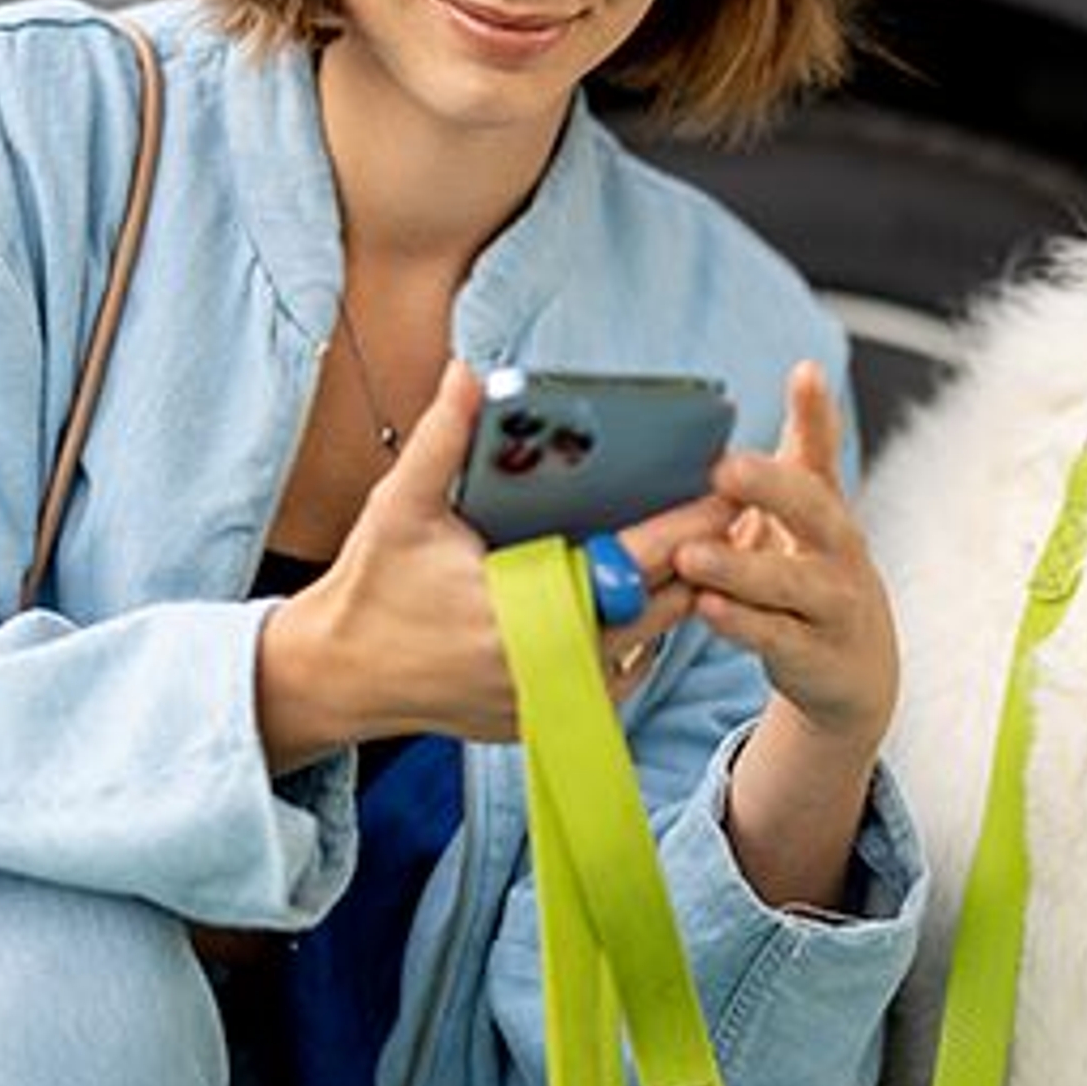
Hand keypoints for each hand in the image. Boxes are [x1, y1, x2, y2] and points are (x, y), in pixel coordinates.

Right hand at [259, 360, 732, 762]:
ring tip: (720, 536)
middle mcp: (550, 665)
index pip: (633, 563)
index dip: (689, 523)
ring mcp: (555, 697)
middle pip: (663, 606)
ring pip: (651, 642)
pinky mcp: (553, 715)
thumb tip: (469, 370)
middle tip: (744, 500)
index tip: (729, 484)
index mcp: (523, 612)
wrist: (341, 676)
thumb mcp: (401, 508)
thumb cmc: (373, 587)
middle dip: (706, 552)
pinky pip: (624, 669)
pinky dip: (647, 630)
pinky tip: (667, 587)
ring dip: (684, 592)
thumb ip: (442, 439)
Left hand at [677, 360, 897, 756]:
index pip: (823, 451)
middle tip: (726, 467)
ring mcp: (832, 603)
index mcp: (825, 506)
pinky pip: (775, 637)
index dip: (817, 412)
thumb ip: (805, 445)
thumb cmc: (815, 570)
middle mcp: (838, 549)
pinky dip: (741, 624)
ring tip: (690, 556)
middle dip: (772, 488)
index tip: (804, 374)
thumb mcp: (809, 508)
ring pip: (789, 583)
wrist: (854, 666)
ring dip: (739, 568)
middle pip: (813, 511)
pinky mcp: (814, 654)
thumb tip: (806, 368)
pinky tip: (706, 607)